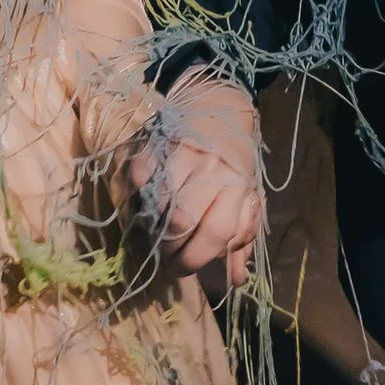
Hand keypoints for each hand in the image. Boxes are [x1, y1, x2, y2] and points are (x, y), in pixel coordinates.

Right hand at [127, 75, 262, 285]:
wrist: (219, 104)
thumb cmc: (235, 159)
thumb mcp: (247, 198)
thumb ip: (242, 238)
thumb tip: (236, 280)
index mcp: (237, 185)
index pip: (216, 233)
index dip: (195, 259)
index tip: (182, 269)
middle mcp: (210, 170)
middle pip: (181, 222)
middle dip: (170, 248)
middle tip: (168, 254)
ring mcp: (181, 154)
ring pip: (158, 202)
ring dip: (153, 226)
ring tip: (157, 231)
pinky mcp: (156, 143)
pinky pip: (138, 176)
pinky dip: (137, 195)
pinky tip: (145, 202)